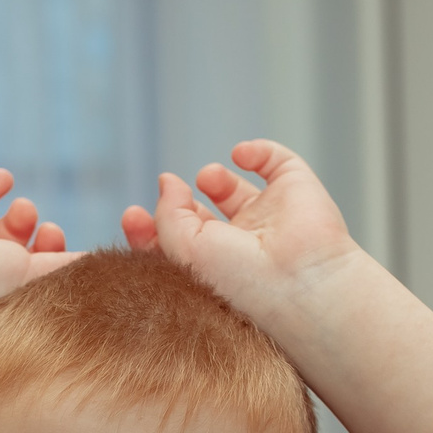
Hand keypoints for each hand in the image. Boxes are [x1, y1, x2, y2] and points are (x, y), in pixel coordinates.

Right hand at [0, 169, 71, 343]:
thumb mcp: (35, 279)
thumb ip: (70, 267)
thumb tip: (117, 263)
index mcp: (7, 302)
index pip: (43, 283)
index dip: (64, 267)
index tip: (80, 254)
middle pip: (24, 256)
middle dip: (43, 241)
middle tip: (50, 231)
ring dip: (20, 217)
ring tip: (26, 212)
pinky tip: (6, 178)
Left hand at [119, 140, 365, 327]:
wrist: (300, 282)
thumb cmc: (241, 281)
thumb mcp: (184, 250)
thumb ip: (167, 214)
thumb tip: (167, 181)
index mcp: (212, 270)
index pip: (176, 247)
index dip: (150, 229)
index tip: (132, 215)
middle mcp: (241, 248)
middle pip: (200, 218)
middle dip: (177, 202)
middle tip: (168, 187)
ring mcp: (270, 219)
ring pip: (235, 191)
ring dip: (214, 177)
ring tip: (208, 178)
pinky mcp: (297, 191)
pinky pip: (275, 161)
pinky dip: (256, 151)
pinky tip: (240, 156)